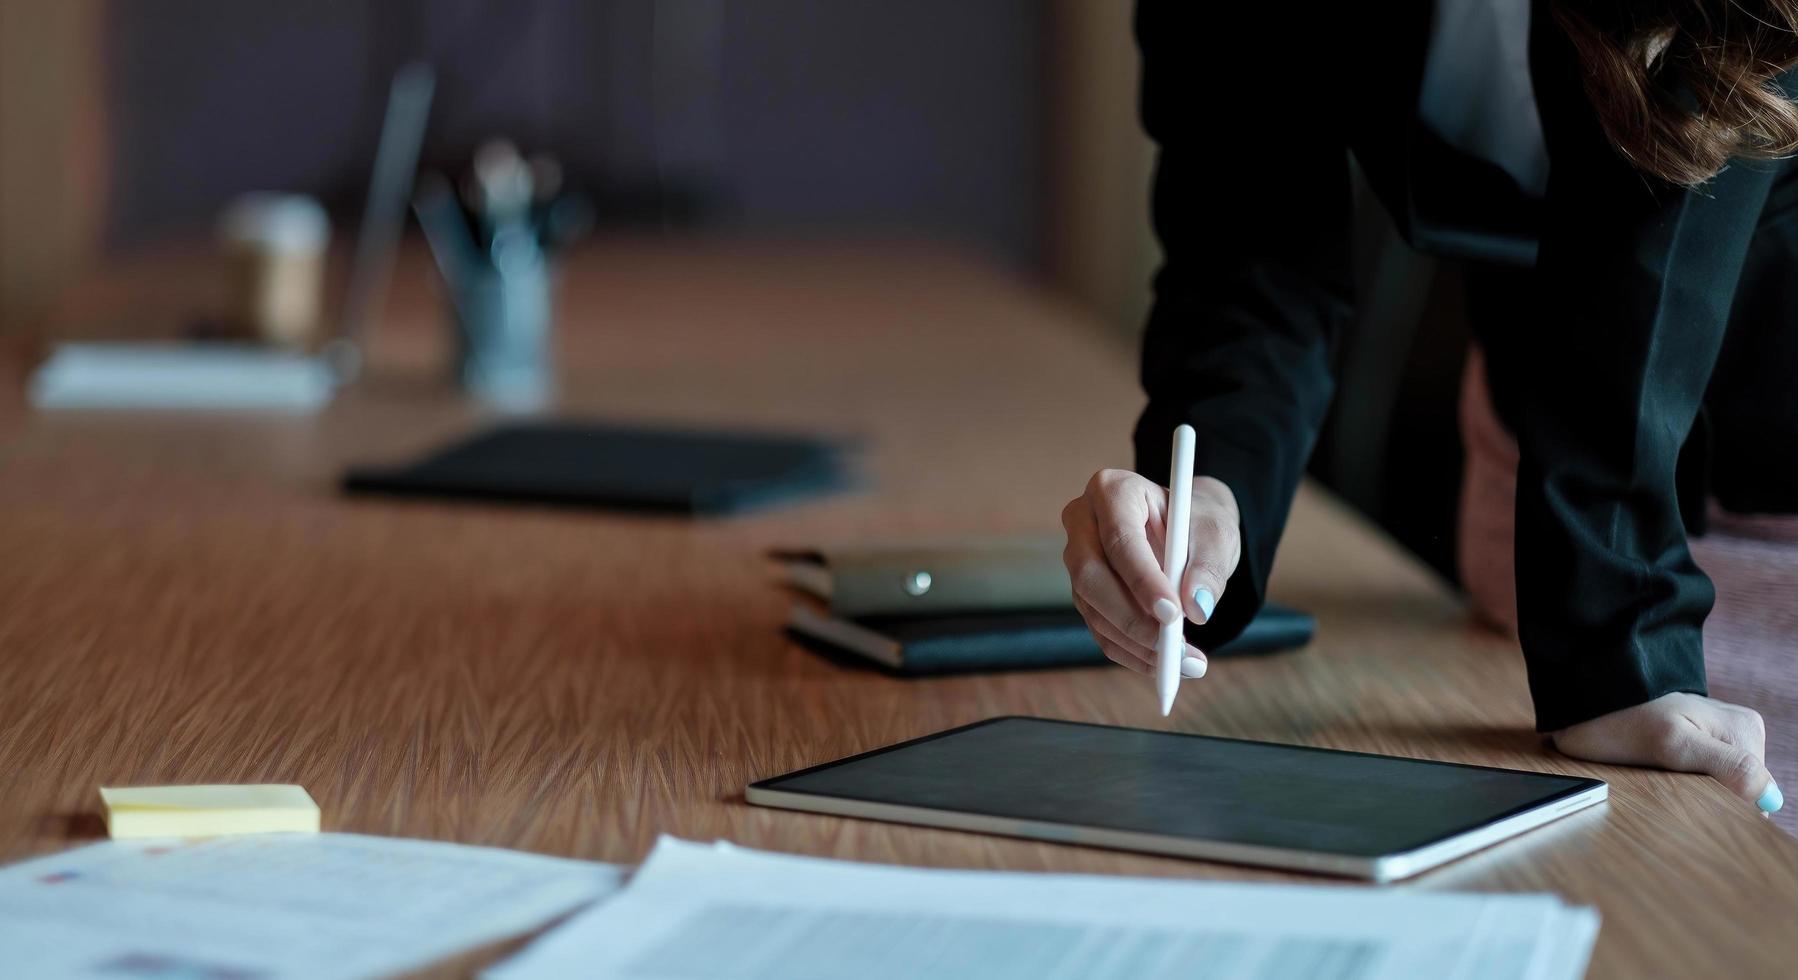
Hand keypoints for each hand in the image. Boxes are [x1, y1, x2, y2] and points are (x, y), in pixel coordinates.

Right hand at [1060, 468, 1240, 676]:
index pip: (1120, 540)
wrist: (1185, 531)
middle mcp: (1083, 522)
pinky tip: (1164, 664)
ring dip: (1136, 643)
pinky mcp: (1084, 592)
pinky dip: (1131, 652)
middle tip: (1174, 650)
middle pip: (1092, 577)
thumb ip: (1208, 567)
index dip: (1143, 581)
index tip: (1173, 615)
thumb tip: (1197, 607)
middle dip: (1132, 620)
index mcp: (1113, 491)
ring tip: (1183, 663)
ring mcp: (1077, 559)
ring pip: (1093, 608)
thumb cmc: (1197, 523)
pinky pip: (1099, 629)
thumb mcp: (1216, 534)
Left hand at [1552, 692, 1782, 813]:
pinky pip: (1703, 778)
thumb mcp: (1675, 744)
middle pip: (1740, 790)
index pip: (1756, 792)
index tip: (1689, 798)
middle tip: (1669, 787)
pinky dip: (1683, 784)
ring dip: (1694, 792)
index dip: (1725, 806)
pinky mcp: (1697, 743)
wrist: (1587, 698)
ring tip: (1661, 777)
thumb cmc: (1624, 719)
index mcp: (1746, 731)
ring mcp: (1719, 737)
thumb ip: (1728, 766)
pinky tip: (1661, 776)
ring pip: (1721, 787)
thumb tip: (1770, 797)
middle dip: (1708, 798)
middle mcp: (1741, 732)